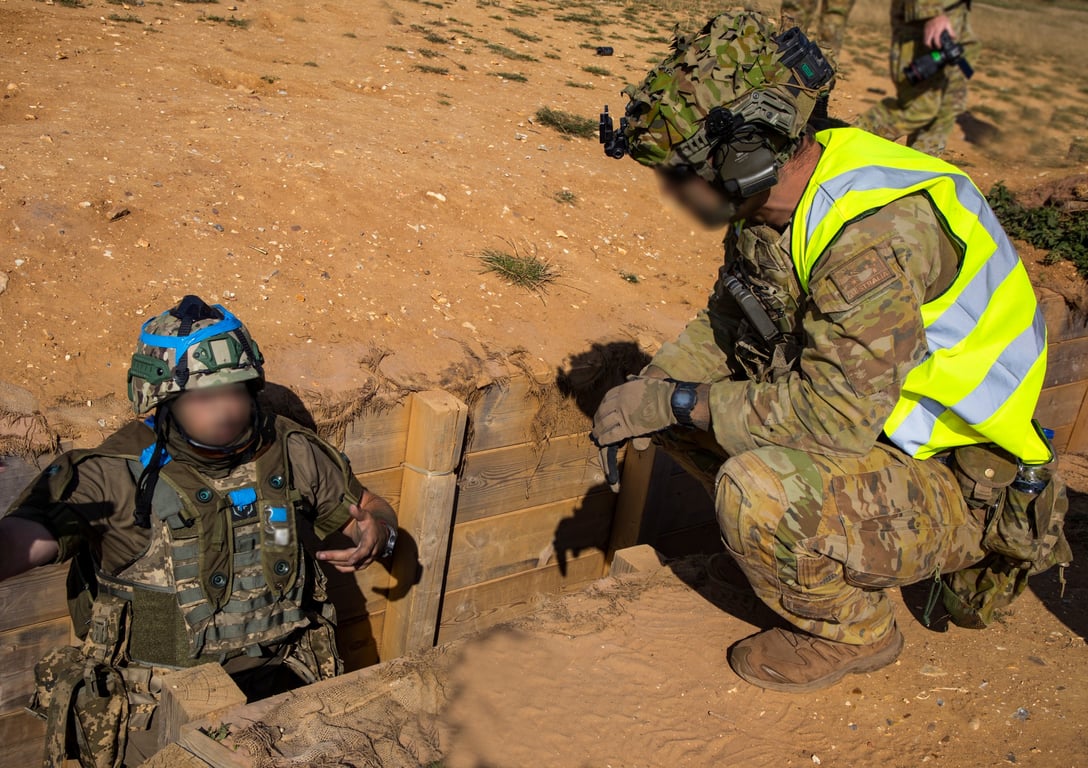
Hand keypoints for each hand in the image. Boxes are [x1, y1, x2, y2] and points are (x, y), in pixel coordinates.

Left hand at [316, 503, 388, 572]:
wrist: (381, 536)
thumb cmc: (372, 525)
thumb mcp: (367, 517)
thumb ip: (359, 513)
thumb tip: (351, 506)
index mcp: (371, 541)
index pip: (365, 550)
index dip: (358, 555)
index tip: (350, 559)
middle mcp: (369, 554)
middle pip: (352, 559)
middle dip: (335, 557)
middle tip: (320, 555)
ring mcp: (366, 560)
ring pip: (351, 565)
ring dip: (335, 562)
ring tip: (321, 556)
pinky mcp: (363, 564)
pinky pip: (352, 569)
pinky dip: (342, 568)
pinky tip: (332, 564)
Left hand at [591, 377, 676, 491]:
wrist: (670, 400)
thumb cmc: (662, 391)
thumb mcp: (645, 381)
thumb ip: (635, 380)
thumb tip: (629, 377)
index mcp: (623, 389)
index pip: (607, 398)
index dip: (602, 406)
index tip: (601, 411)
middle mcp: (619, 401)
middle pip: (603, 411)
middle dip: (598, 419)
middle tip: (596, 425)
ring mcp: (622, 414)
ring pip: (605, 424)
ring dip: (599, 431)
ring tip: (596, 436)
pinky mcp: (628, 427)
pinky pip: (612, 434)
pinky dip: (605, 439)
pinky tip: (602, 442)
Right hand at [923, 13, 953, 48]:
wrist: (937, 12)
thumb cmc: (943, 19)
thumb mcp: (948, 24)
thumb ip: (951, 32)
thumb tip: (954, 38)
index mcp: (937, 29)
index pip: (936, 39)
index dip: (937, 45)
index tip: (939, 47)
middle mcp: (931, 29)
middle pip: (927, 42)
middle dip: (930, 46)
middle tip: (934, 47)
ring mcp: (926, 29)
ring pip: (924, 40)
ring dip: (928, 44)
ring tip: (932, 44)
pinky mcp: (924, 28)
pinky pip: (924, 36)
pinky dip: (926, 39)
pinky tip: (930, 39)